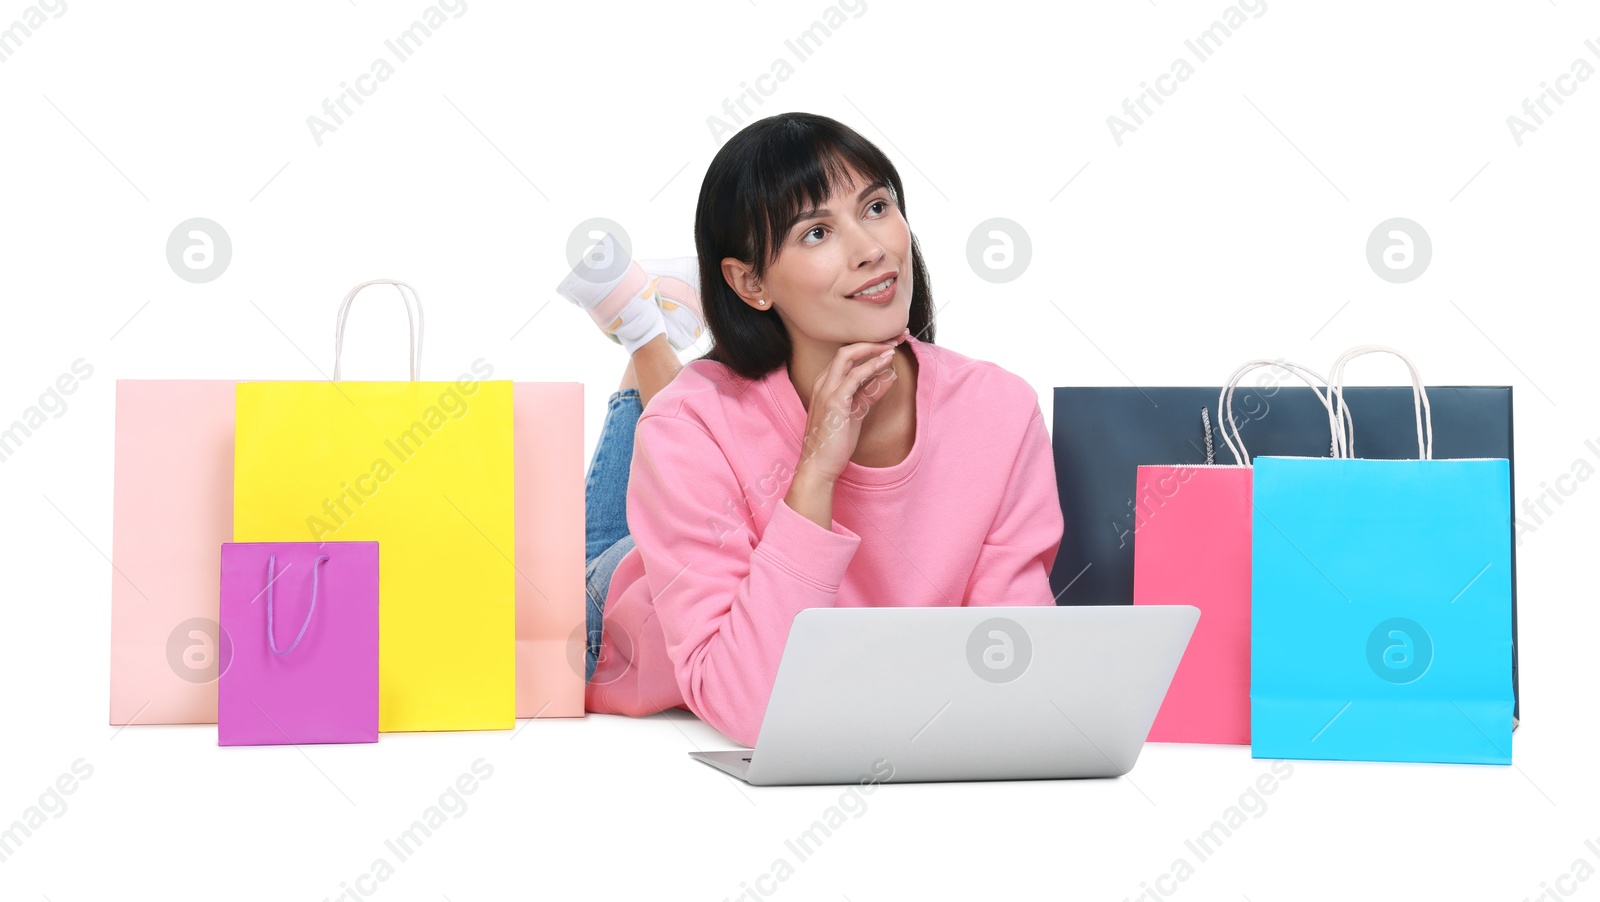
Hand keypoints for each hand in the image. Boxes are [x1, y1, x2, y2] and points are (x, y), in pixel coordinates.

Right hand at [794, 327, 909, 486]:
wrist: (819, 465)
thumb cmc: (835, 442)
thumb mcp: (856, 413)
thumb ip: (870, 393)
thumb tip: (889, 376)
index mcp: (825, 385)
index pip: (846, 357)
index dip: (869, 347)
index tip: (890, 344)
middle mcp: (823, 383)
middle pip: (846, 350)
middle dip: (872, 341)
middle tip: (895, 338)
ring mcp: (826, 391)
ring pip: (847, 356)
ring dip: (873, 348)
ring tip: (893, 345)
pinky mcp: (834, 402)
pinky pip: (853, 376)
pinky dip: (871, 365)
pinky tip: (886, 361)